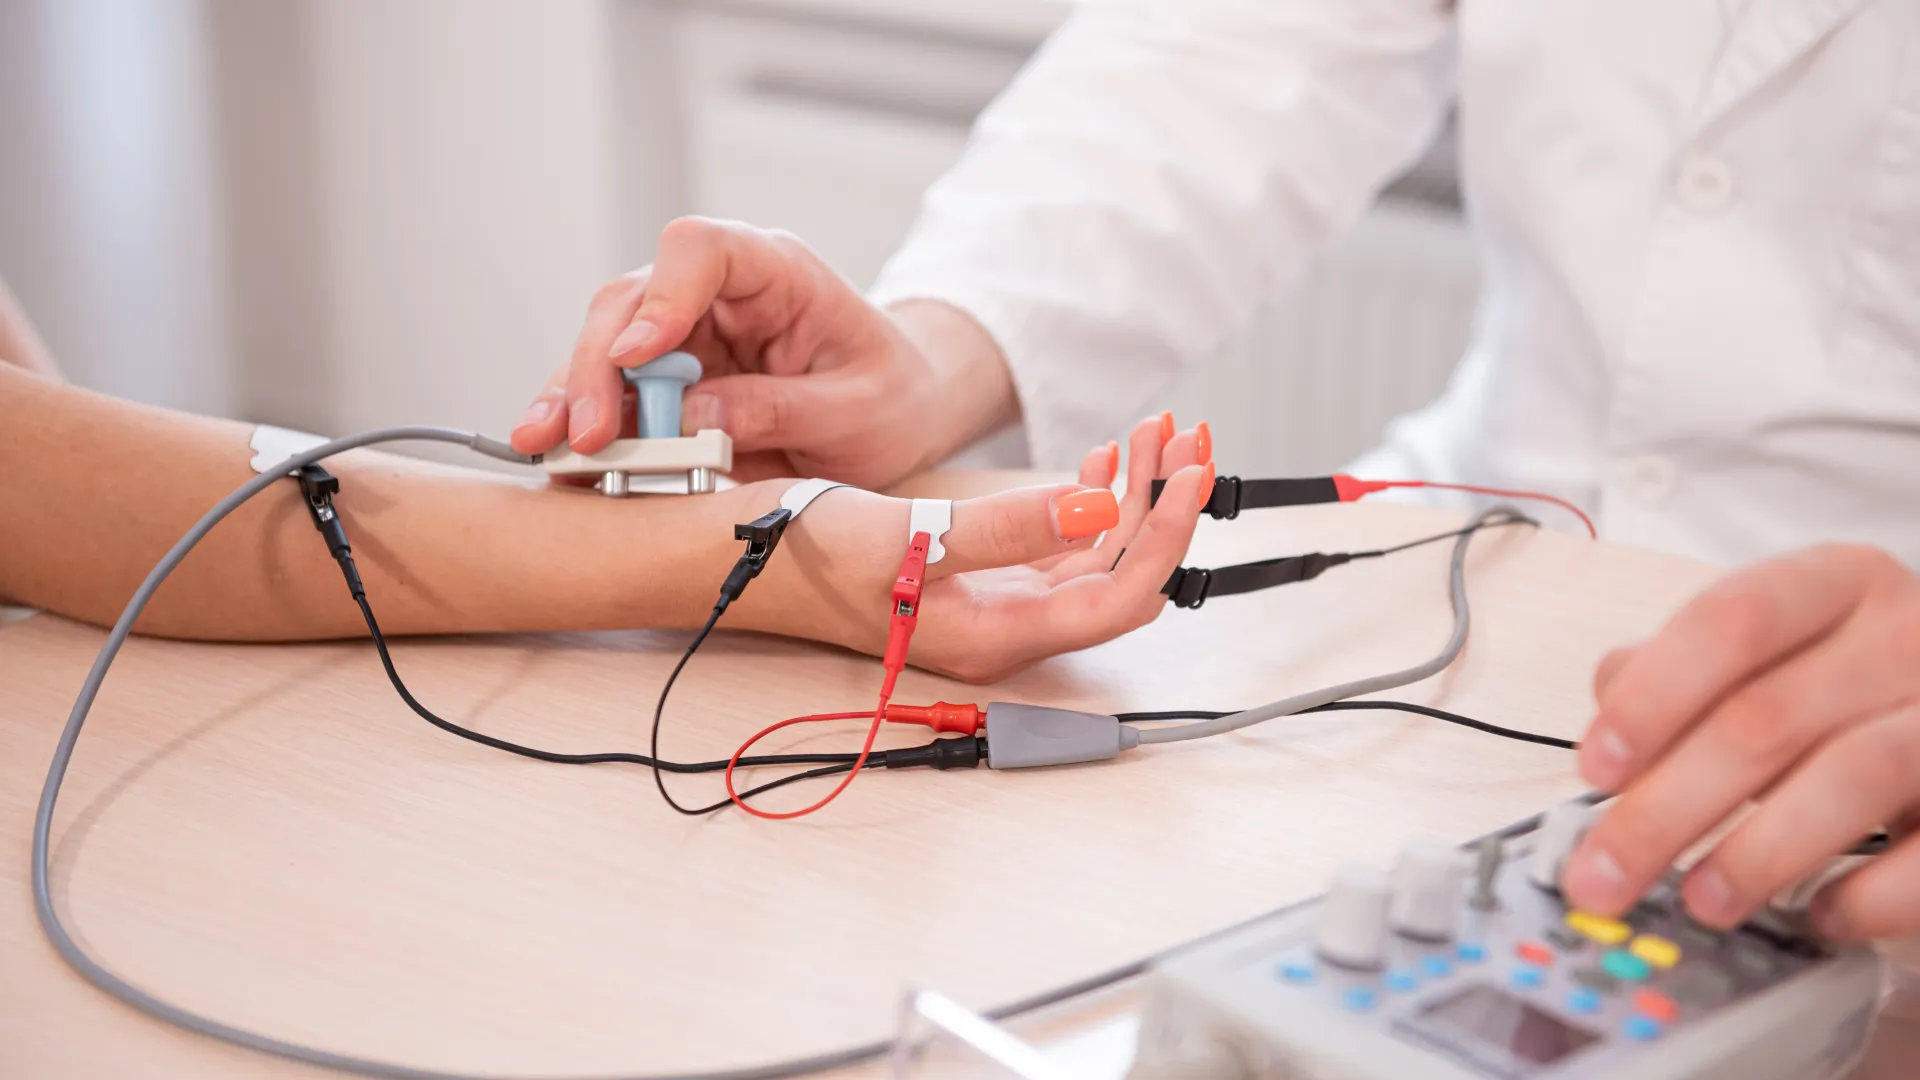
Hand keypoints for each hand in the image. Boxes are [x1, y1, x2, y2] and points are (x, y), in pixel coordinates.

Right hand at [510, 217, 1017, 488]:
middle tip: (589, 433)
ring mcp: (683, 338)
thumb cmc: (890, 395)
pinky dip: (582, 428)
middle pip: (630, 302)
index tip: (637, 355)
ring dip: (572, 397)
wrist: (898, 416)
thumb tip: (690, 417)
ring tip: (549, 448)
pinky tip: (558, 460)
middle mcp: (715, 295)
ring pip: (603, 347)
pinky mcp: (665, 385)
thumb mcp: (857, 410)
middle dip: (598, 365)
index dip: (662, 296)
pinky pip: (611, 397)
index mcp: (775, 272)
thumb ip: (780, 408)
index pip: (701, 249)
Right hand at [733, 414, 1212, 680]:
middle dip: (1163, 504)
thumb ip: (1005, 529)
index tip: (1190, 471)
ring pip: (1095, 557)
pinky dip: (1089, 501)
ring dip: (1133, 496)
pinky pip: (1059, 546)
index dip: (1166, 536)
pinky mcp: (978, 575)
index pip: (1121, 596)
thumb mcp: (907, 534)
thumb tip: (1095, 512)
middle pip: (1121, 575)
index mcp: (996, 631)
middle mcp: (1006, 625)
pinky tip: (1100, 464)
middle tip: (1185, 434)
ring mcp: (994, 601)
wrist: (734, 553)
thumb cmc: (806, 552)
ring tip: (1155, 434)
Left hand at [1563, 543, 1919, 942]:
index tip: (1595, 767)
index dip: (1653, 696)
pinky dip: (1869, 893)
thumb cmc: (1850, 681)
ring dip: (1759, 852)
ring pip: (1853, 776)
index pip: (1730, 622)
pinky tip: (1817, 916)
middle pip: (1766, 717)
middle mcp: (1905, 635)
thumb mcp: (1771, 652)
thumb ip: (1681, 673)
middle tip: (1604, 875)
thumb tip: (1607, 729)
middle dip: (1666, 808)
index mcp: (1836, 582)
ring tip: (1700, 901)